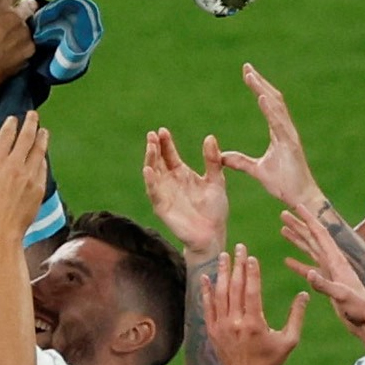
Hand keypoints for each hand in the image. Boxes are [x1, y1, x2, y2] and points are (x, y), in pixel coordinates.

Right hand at [0, 111, 47, 239]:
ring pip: (39, 150)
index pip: (7, 135)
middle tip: (33, 114)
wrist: (0, 230)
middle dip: (31, 122)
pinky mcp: (39, 186)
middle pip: (27, 137)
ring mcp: (29, 175)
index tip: (13, 118)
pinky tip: (42, 156)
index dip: (11, 124)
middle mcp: (15, 165)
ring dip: (42, 137)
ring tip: (43, 130)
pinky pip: (43, 167)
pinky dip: (42, 158)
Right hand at [142, 128, 227, 255]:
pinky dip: (150, 181)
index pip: (169, 154)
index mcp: (182, 174)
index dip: (165, 143)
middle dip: (154, 148)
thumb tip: (210, 137)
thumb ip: (212, 161)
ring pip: (153, 174)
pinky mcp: (161, 207)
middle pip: (158, 161)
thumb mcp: (216, 181)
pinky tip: (148, 170)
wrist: (213, 234)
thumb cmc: (214, 209)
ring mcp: (163, 193)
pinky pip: (153, 192)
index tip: (162, 130)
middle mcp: (169, 182)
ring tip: (150, 148)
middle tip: (152, 135)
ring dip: (150, 160)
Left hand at [202, 244, 307, 364]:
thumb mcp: (289, 340)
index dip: (251, 273)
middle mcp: (235, 322)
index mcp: (254, 324)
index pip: (251, 292)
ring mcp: (220, 325)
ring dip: (221, 273)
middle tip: (238, 247)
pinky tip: (206, 277)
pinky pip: (207, 306)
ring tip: (224, 256)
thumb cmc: (271, 359)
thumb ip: (296, 316)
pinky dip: (206, 290)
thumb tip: (304, 294)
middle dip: (237, 265)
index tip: (251, 257)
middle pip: (234, 288)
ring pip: (219, 294)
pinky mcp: (210, 329)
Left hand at [220, 64, 323, 210]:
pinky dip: (270, 110)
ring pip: (276, 107)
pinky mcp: (291, 144)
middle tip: (246, 67)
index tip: (247, 74)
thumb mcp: (256, 170)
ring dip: (263, 90)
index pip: (267, 105)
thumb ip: (240, 162)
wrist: (299, 197)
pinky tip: (261, 98)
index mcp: (278, 133)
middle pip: (272, 100)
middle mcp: (285, 130)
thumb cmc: (283, 184)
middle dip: (259, 83)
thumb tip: (222, 157)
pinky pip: (279, 124)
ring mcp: (289, 136)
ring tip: (251, 76)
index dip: (258, 89)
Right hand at [283, 207, 364, 349]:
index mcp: (336, 262)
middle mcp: (333, 263)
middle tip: (283, 213)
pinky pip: (309, 269)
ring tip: (283, 229)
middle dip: (299, 225)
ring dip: (297, 239)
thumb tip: (309, 273)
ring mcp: (330, 272)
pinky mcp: (328, 283)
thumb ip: (324, 285)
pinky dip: (298, 264)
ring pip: (310, 250)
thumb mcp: (342, 296)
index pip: (320, 235)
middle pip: (313, 238)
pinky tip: (287, 261)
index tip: (297, 206)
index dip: (309, 219)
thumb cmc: (359, 310)